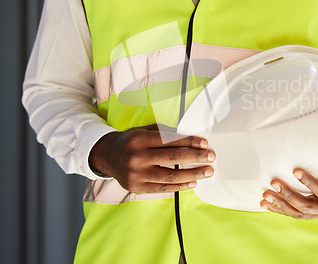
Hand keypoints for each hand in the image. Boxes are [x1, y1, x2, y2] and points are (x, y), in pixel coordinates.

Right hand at [89, 124, 214, 193]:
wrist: (107, 156)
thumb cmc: (131, 141)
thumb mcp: (143, 131)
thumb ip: (163, 133)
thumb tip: (190, 138)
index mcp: (139, 139)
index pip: (169, 141)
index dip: (189, 142)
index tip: (204, 144)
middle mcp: (136, 157)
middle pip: (172, 158)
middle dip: (195, 157)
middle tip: (211, 157)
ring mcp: (136, 175)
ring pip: (170, 176)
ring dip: (192, 174)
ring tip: (207, 172)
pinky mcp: (137, 188)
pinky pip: (163, 187)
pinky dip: (180, 186)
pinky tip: (193, 182)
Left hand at [260, 142, 317, 219]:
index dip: (310, 183)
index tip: (295, 170)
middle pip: (307, 206)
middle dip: (289, 196)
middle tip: (274, 182)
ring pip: (299, 214)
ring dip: (281, 205)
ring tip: (265, 196)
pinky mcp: (315, 214)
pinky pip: (295, 215)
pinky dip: (280, 211)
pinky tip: (266, 205)